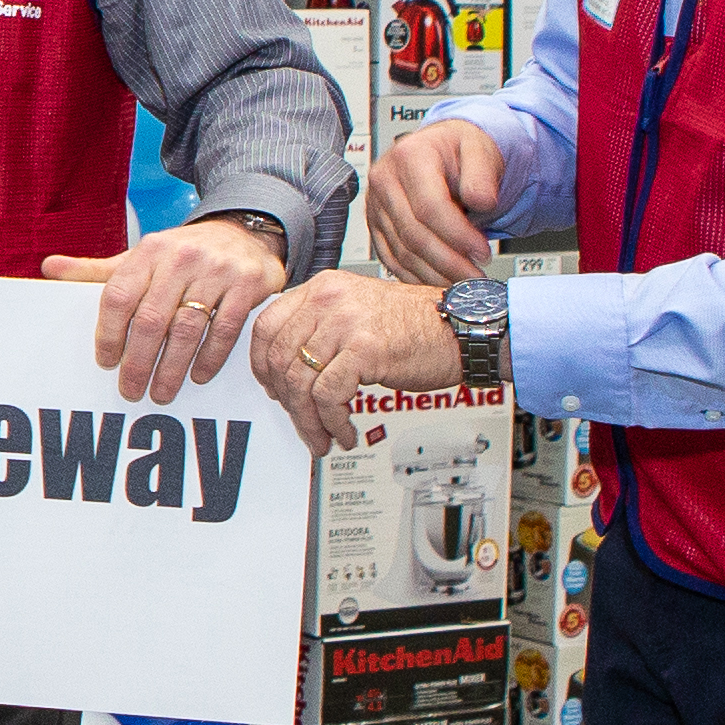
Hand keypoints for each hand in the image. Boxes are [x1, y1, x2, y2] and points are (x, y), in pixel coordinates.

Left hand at [45, 215, 287, 403]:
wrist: (243, 233)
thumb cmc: (180, 255)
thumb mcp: (139, 258)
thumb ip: (96, 270)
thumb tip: (48, 268)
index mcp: (148, 251)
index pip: (118, 295)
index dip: (108, 333)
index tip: (105, 363)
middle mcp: (180, 258)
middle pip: (151, 319)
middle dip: (138, 362)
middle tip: (130, 390)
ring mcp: (216, 270)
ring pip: (187, 328)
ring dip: (172, 367)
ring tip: (161, 392)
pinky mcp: (248, 285)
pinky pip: (225, 329)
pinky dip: (210, 357)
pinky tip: (197, 376)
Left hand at [243, 269, 467, 458]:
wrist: (463, 329)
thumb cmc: (417, 326)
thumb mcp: (357, 313)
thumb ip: (320, 329)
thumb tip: (287, 370)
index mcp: (322, 288)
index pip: (266, 326)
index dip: (261, 365)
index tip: (271, 389)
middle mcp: (329, 299)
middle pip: (279, 358)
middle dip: (286, 401)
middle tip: (301, 423)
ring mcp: (346, 322)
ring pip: (301, 381)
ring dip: (309, 420)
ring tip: (323, 436)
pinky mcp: (365, 349)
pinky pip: (328, 396)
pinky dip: (332, 422)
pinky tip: (345, 431)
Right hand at [369, 117, 511, 285]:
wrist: (440, 149)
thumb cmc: (459, 149)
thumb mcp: (480, 148)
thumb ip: (483, 174)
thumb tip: (482, 201)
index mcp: (409, 156)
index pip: (429, 207)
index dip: (458, 235)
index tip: (482, 250)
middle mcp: (385, 180)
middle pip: (413, 234)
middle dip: (448, 261)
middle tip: (475, 274)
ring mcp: (375, 205)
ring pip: (402, 253)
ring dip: (435, 273)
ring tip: (463, 280)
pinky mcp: (375, 226)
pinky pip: (391, 259)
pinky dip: (416, 276)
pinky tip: (439, 280)